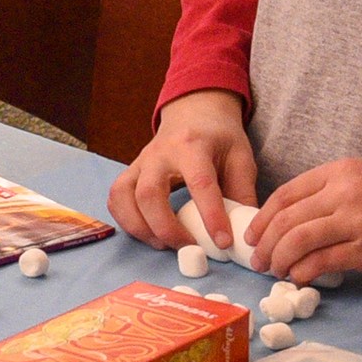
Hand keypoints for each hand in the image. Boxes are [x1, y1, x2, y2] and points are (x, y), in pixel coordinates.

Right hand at [111, 90, 257, 251]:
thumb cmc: (218, 137)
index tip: (223, 242)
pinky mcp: (130, 172)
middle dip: (166, 228)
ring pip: (124, 197)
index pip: (200, 183)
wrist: (193, 112)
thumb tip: (244, 234)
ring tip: (164, 245)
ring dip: (140, 228)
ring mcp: (140, 162)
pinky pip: (116, 198)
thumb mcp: (240, 157)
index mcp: (193, 145)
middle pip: (149, 194)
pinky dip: (126, 220)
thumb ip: (243, 193)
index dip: (211, 215)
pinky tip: (147, 233)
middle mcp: (160, 153)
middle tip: (189, 248)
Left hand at [244, 160, 361, 285]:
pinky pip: (323, 261)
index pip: (285, 194)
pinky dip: (303, 272)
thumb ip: (333, 196)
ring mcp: (356, 220)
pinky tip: (300, 279)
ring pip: (298, 240)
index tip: (253, 235)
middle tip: (259, 261)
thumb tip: (298, 225)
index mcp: (340, 171)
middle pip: (285, 219)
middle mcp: (343, 191)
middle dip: (265, 243)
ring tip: (276, 272)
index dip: (262, 218)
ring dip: (280, 260)